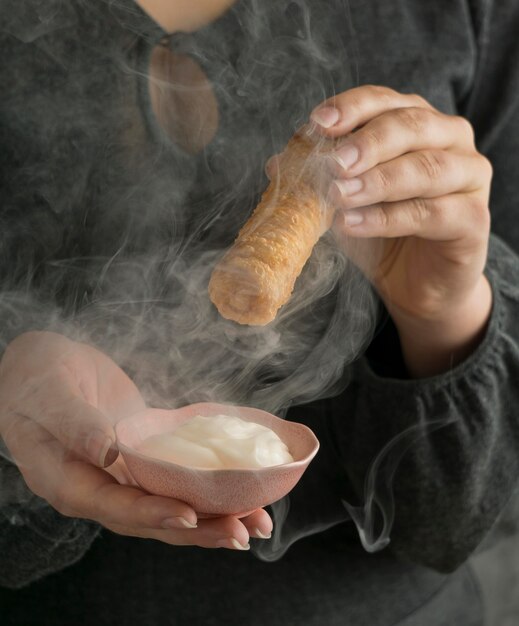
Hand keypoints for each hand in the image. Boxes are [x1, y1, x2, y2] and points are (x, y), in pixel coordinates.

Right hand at [0, 331, 271, 549]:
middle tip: (242, 531)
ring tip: (255, 522)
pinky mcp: (141, 455)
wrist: (42, 365)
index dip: (153, 514)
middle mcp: (98, 487)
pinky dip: (205, 483)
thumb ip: (74, 424)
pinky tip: (239, 485)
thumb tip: (109, 452)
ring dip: (211, 513)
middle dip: (198, 527)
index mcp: (69, 482)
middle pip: (151, 516)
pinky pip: (174, 475)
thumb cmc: (35, 377)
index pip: (114, 507)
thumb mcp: (48, 395)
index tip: (191, 515)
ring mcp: (122, 473)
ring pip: (168, 500)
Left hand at [310, 86, 492, 375]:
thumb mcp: (344, 201)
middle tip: (332, 163)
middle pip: (411, 126)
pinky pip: (431, 213)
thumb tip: (278, 165)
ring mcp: (469, 176)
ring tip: (339, 195)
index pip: (385, 102)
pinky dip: (388, 218)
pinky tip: (354, 223)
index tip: (317, 123)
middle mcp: (450, 140)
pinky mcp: (473, 219)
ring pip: (426, 167)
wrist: (418, 286)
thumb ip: (320, 179)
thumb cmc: (382, 234)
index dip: (352, 109)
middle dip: (367, 142)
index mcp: (418, 123)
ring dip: (377, 180)